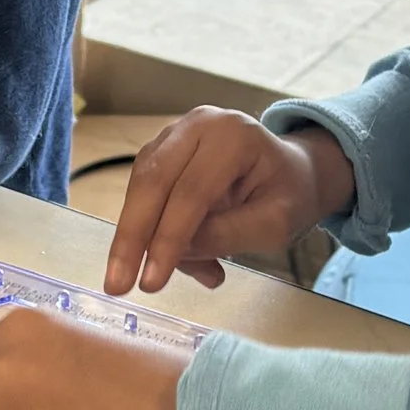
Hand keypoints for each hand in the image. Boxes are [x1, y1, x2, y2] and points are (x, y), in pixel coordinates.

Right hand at [104, 109, 355, 294]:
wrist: (293, 173)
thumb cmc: (290, 195)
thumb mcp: (275, 224)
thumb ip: (227, 235)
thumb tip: (176, 252)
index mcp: (233, 134)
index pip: (191, 192)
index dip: (167, 239)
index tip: (150, 282)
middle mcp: (198, 125)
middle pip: (154, 182)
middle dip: (133, 237)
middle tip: (117, 284)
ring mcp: (176, 134)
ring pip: (141, 187)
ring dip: (138, 237)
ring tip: (148, 279)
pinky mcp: (162, 151)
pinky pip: (145, 191)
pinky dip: (150, 230)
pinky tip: (167, 260)